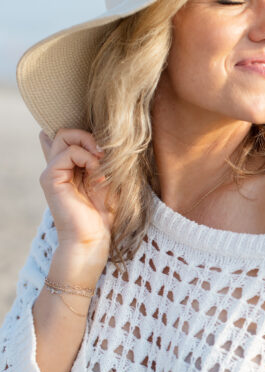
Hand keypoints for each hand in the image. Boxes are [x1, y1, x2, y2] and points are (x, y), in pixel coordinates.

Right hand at [39, 128, 113, 265]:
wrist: (93, 239)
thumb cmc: (103, 214)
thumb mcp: (108, 181)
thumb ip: (101, 161)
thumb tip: (103, 141)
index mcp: (70, 168)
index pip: (69, 138)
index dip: (88, 136)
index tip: (106, 152)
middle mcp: (58, 168)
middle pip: (65, 132)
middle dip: (87, 135)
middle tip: (104, 153)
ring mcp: (52, 172)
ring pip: (64, 136)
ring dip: (89, 145)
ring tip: (102, 164)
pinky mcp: (50, 178)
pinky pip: (68, 152)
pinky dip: (86, 157)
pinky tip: (96, 173)